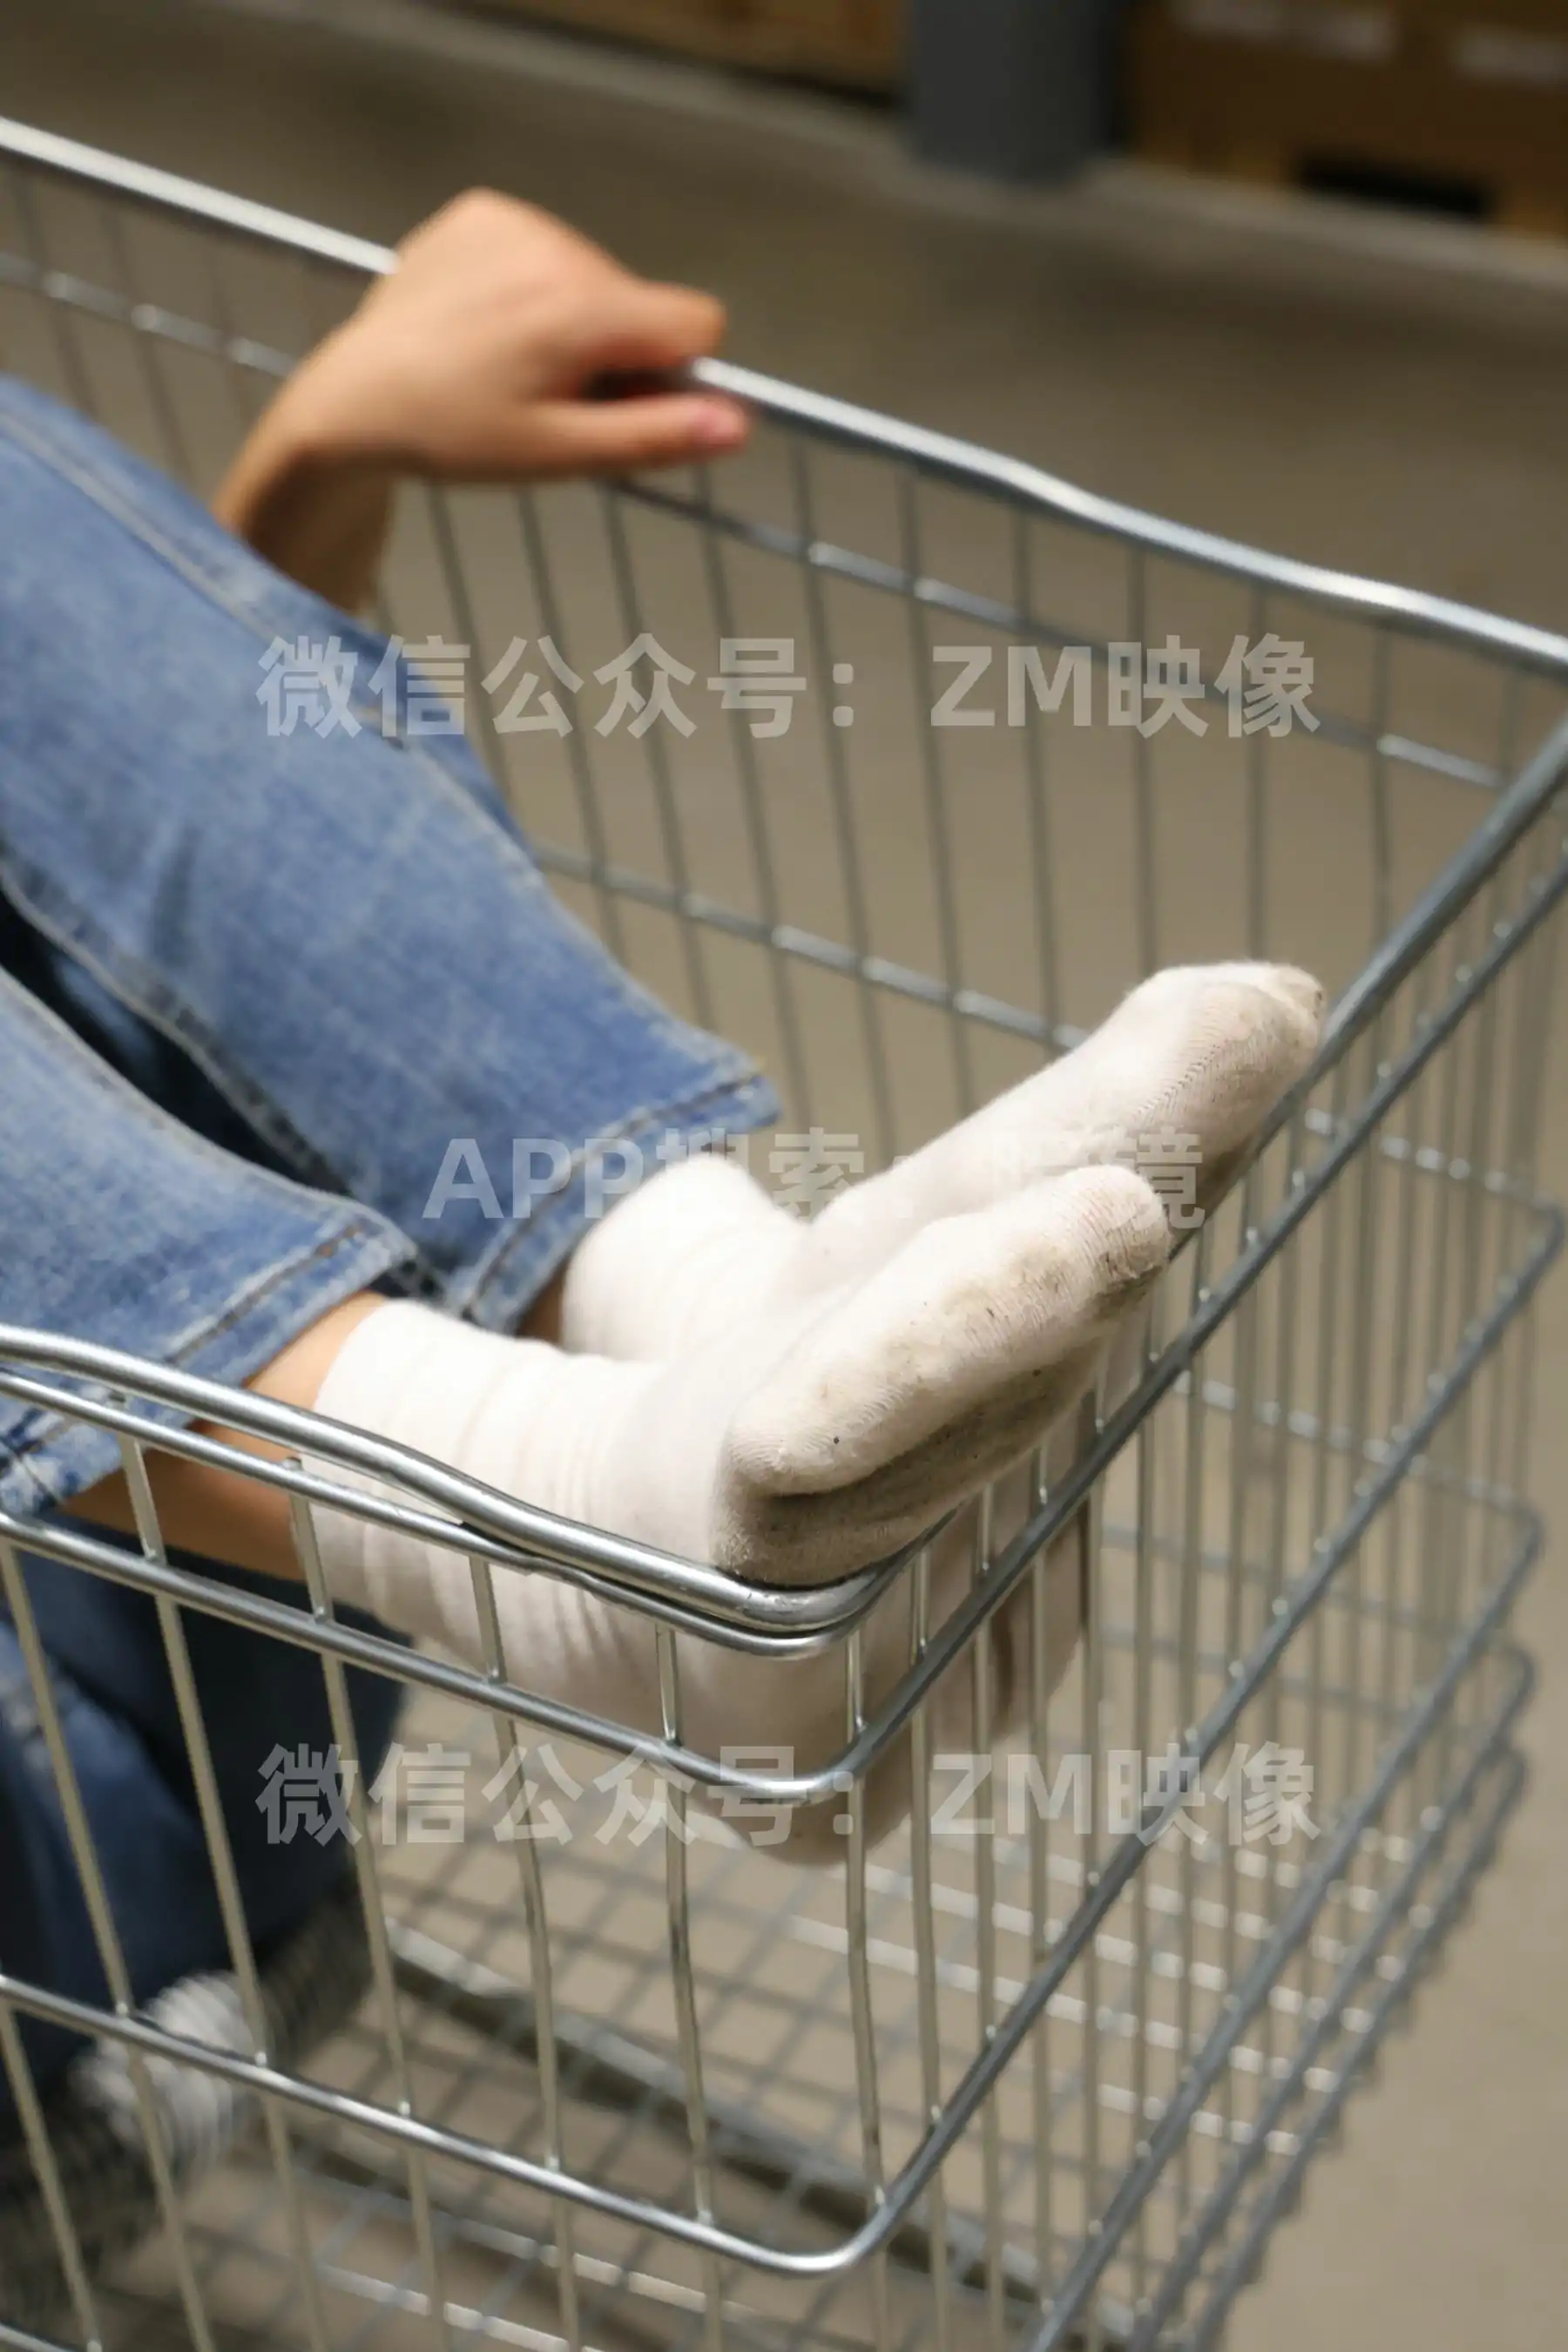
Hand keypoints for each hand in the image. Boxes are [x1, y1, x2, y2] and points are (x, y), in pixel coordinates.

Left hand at [214, 189, 748, 606]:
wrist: (355, 400)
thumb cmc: (455, 437)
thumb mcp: (559, 454)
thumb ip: (654, 436)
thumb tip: (740, 424)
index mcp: (581, 309)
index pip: (699, 322)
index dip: (674, 374)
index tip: (620, 404)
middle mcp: (555, 248)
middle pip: (641, 304)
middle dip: (614, 354)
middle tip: (547, 399)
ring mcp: (515, 220)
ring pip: (597, 279)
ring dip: (574, 324)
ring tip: (511, 365)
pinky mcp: (482, 210)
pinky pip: (547, 251)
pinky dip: (532, 290)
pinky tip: (487, 326)